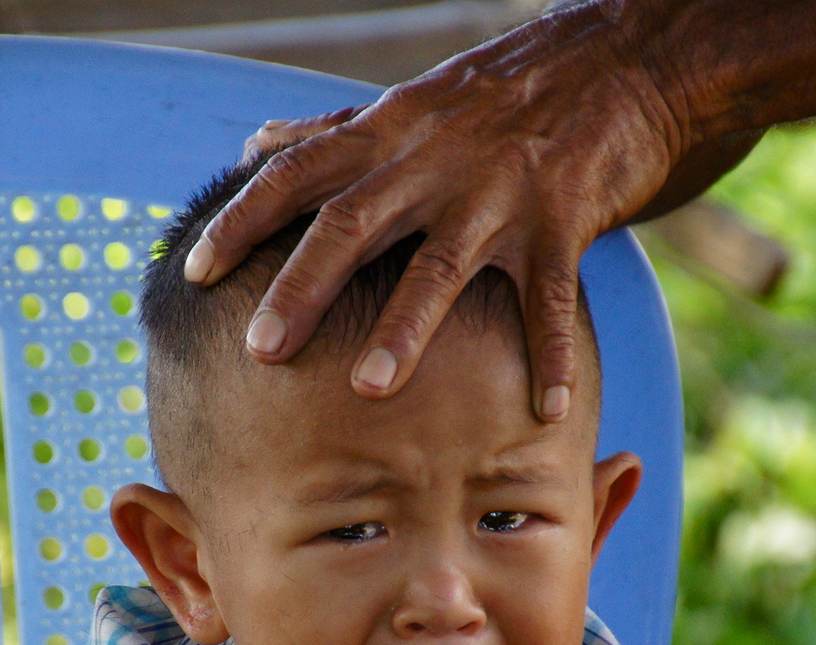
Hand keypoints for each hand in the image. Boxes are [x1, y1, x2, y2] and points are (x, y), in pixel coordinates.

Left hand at [184, 1, 759, 420]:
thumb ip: (333, 135)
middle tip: (259, 350)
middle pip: (354, 224)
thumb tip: (255, 144)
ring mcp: (500, 190)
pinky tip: (546, 411)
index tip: (196, 271)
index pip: (300, 173)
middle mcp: (435, 160)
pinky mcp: (565, 217)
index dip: (243, 220)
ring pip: (443, 263)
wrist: (620, 61)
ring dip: (406, 328)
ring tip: (369, 389)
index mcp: (393, 133)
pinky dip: (549, 352)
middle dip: (301, 286)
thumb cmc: (504, 96)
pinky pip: (550, 295)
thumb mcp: (412, 106)